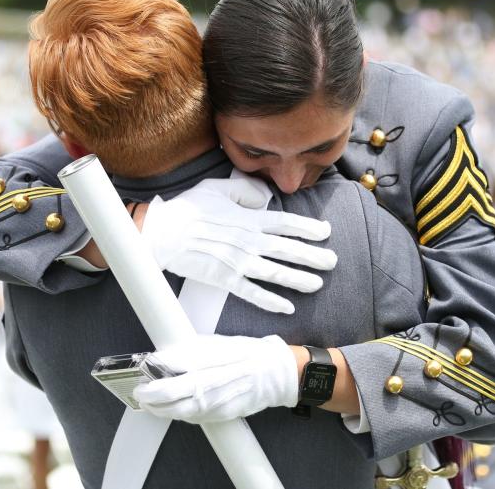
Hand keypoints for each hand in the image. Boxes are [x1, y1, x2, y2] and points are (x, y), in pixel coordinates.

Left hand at [134, 334, 297, 422]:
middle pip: (169, 393)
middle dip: (149, 394)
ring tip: (149, 402)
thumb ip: (190, 350)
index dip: (152, 368)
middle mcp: (210, 383)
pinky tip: (172, 407)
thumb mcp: (218, 343)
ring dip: (159, 408)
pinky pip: (192, 417)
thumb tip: (164, 356)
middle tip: (140, 391)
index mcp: (209, 359)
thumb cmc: (247, 354)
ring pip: (177, 411)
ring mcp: (215, 402)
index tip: (142, 367)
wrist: (274, 374)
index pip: (172, 365)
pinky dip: (178, 413)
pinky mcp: (218, 415)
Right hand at [141, 172, 336, 313]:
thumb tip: (265, 198)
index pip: (285, 223)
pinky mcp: (224, 280)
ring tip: (317, 284)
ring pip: (275, 272)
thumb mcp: (218, 188)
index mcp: (248, 219)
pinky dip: (270, 301)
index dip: (308, 228)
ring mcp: (237, 262)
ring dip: (298, 279)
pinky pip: (251, 293)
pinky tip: (286, 307)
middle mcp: (248, 241)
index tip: (325, 232)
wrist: (162, 232)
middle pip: (287, 249)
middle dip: (313, 256)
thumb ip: (245, 191)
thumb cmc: (188, 207)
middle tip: (332, 261)